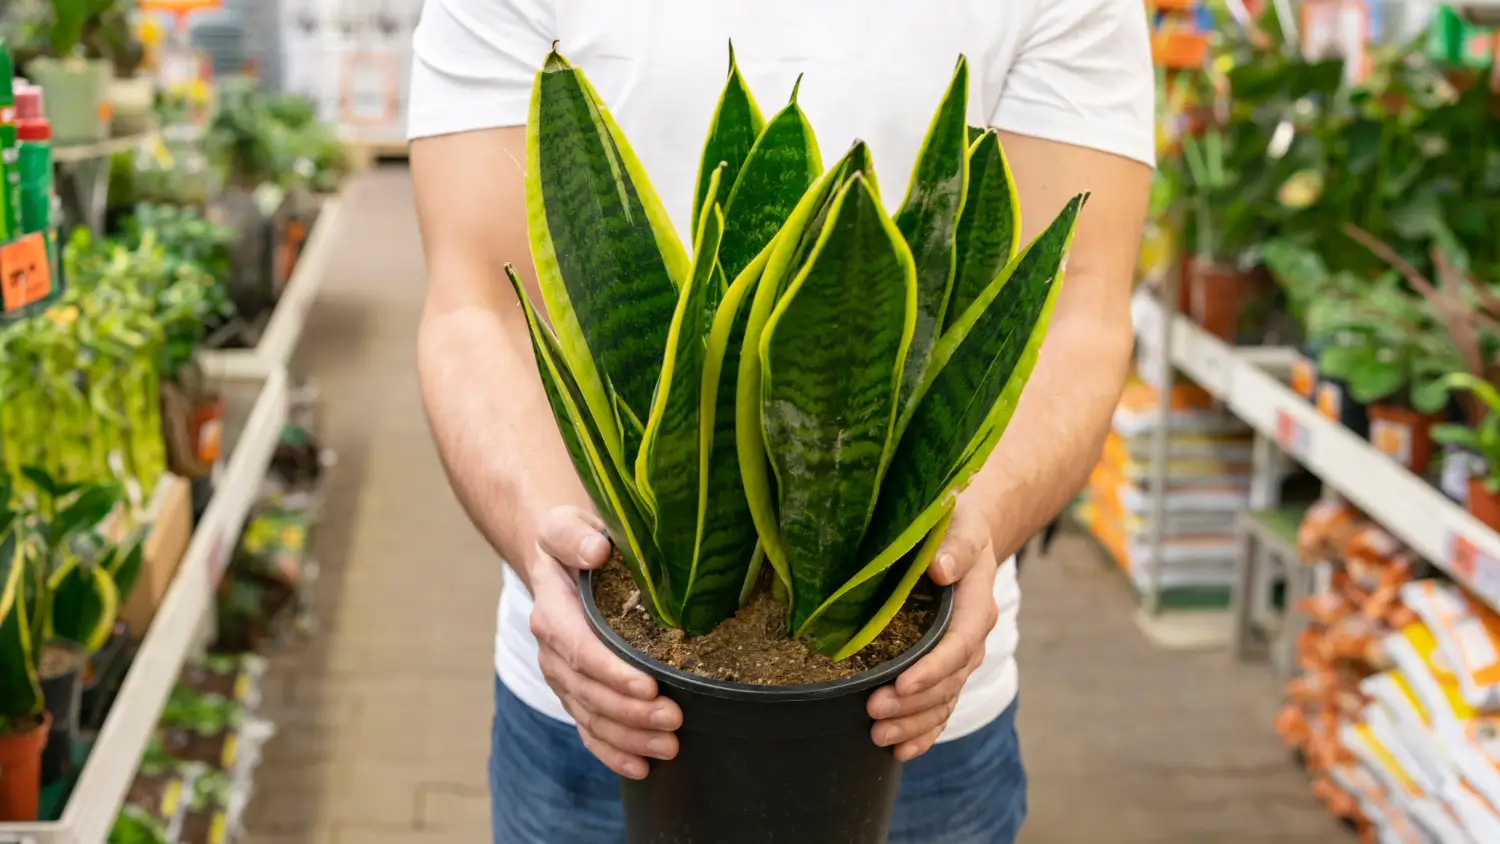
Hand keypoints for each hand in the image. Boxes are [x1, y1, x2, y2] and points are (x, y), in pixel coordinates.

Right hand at [529, 506, 682, 778]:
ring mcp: (563, 676)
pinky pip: (589, 729)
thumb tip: (597, 550)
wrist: (557, 559)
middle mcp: (553, 650)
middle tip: (675, 720)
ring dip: (629, 737)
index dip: (613, 672)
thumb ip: (574, 535)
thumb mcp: (566, 525)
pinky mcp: (575, 691)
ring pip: (591, 716)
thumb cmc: (572, 540)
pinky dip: (612, 752)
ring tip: (670, 747)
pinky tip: (641, 768)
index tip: (649, 685)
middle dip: (631, 712)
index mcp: (553, 612)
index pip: (581, 649)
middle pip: (589, 692)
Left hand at [867, 499, 999, 760]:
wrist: (961, 534)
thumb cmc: (954, 524)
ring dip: (914, 723)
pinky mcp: (945, 668)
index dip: (932, 668)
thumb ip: (954, 546)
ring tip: (879, 736)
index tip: (901, 683)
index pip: (959, 644)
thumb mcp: (958, 524)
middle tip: (873, 711)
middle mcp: (971, 637)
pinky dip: (924, 732)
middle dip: (912, 702)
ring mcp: (959, 657)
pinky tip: (901, 751)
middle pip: (948, 681)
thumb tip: (941, 569)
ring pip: (943, 701)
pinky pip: (941, 707)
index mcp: (976, 605)